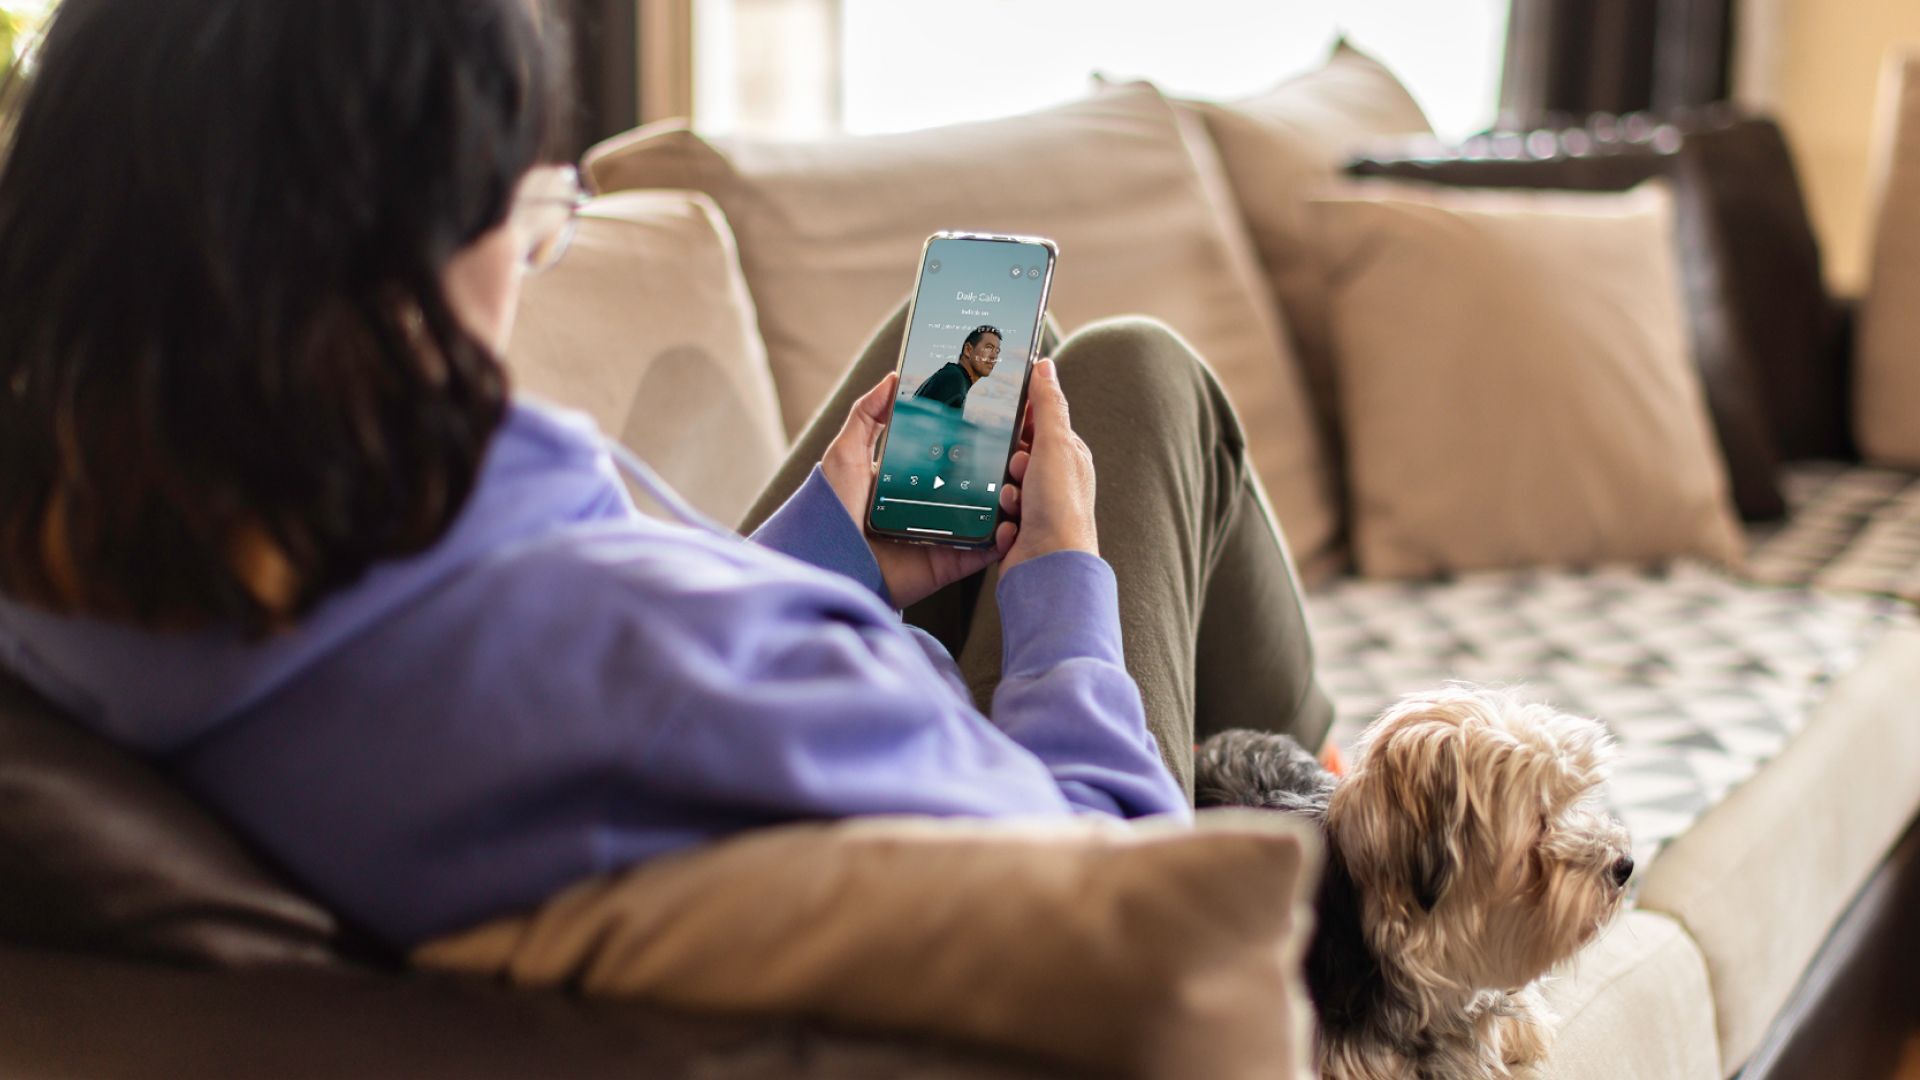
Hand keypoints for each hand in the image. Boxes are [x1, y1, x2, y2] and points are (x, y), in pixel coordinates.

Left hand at [820, 372, 1012, 607]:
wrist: (832, 562)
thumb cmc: (832, 511)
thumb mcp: (845, 455)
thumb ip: (866, 416)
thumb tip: (892, 379)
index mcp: (915, 476)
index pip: (954, 450)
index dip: (979, 433)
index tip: (1003, 411)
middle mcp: (935, 502)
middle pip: (980, 479)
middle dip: (1006, 462)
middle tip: (1026, 442)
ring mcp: (948, 532)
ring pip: (992, 512)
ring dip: (1013, 495)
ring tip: (1026, 474)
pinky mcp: (954, 560)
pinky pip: (988, 549)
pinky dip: (1006, 537)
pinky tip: (1017, 518)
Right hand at [997, 358, 1096, 573]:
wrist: (1048, 566)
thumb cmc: (1060, 506)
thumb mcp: (1055, 444)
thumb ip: (1048, 404)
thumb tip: (1044, 365)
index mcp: (1068, 456)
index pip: (1037, 423)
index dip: (1020, 422)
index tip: (1002, 418)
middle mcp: (1054, 481)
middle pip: (1013, 454)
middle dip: (1008, 461)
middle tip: (1016, 470)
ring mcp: (1035, 508)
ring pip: (999, 483)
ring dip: (1002, 491)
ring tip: (1015, 504)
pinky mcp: (1016, 531)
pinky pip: (993, 513)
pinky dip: (998, 519)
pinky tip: (1010, 528)